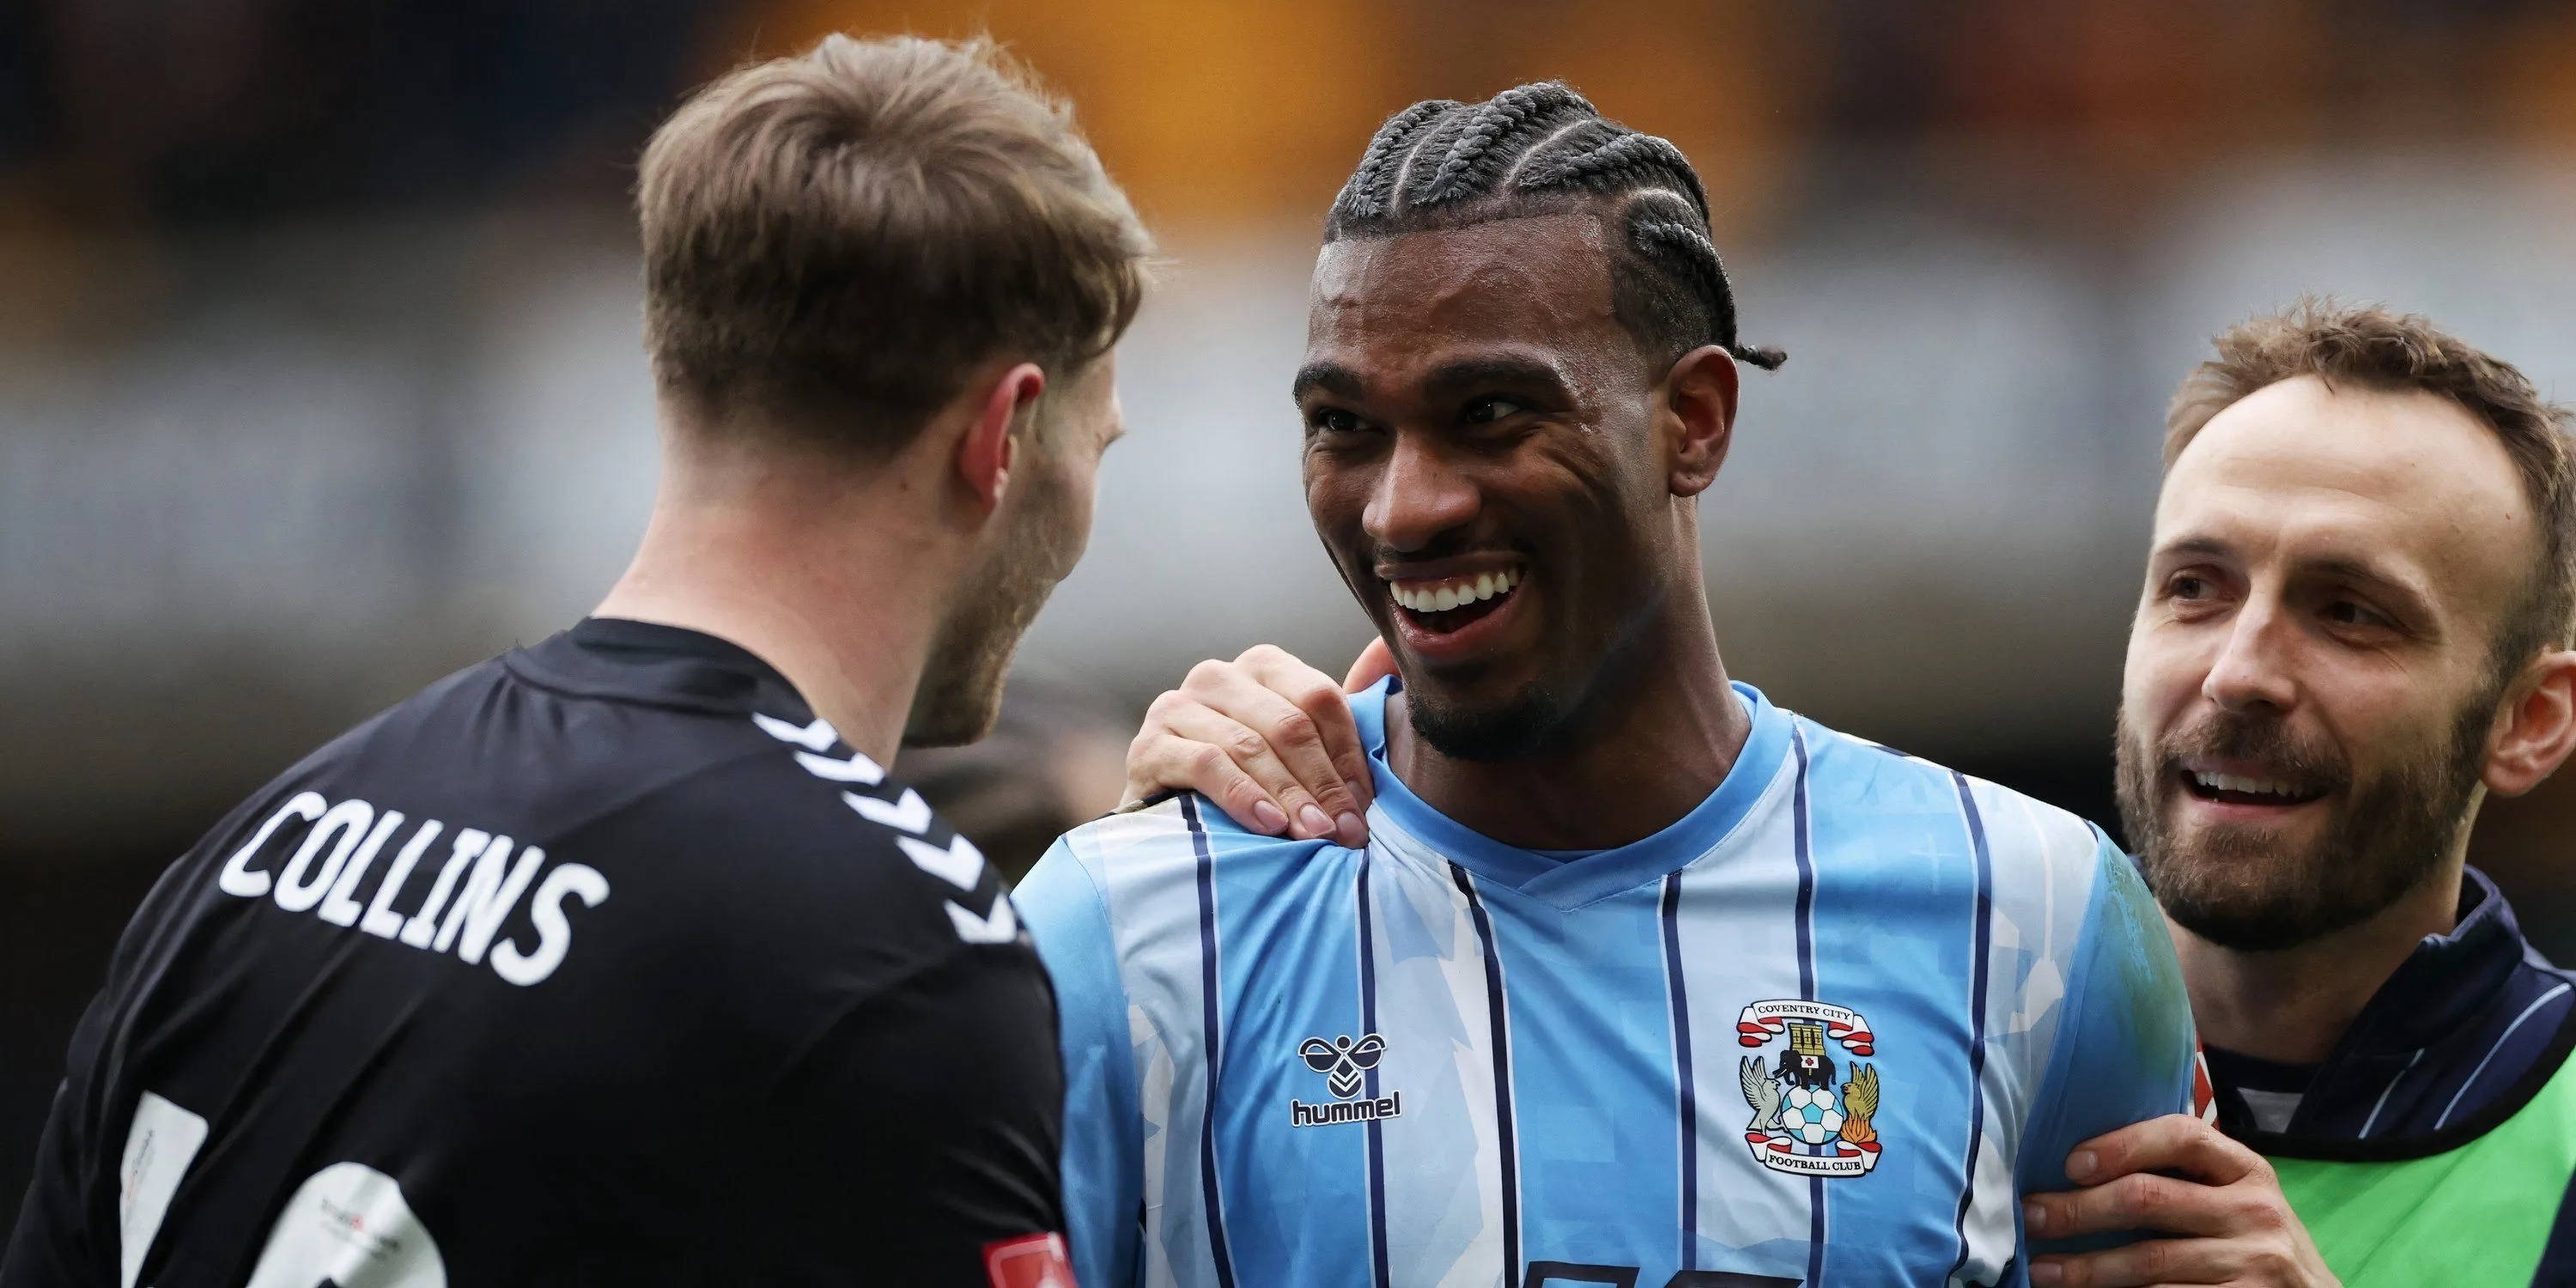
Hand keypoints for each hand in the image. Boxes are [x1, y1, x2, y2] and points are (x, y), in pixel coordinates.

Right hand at [1121, 642, 1392, 847]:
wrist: (1168, 816)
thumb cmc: (1246, 780)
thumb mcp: (1295, 749)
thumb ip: (1339, 721)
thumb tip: (1387, 660)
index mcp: (1263, 666)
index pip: (1320, 699)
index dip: (1348, 754)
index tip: (1366, 805)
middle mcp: (1218, 676)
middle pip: (1288, 724)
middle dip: (1323, 783)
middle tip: (1346, 831)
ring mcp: (1178, 706)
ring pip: (1250, 745)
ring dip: (1289, 796)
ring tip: (1315, 835)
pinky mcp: (1149, 745)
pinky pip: (1205, 764)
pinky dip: (1243, 796)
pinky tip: (1268, 826)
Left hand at [2023, 1114, 2337, 1286]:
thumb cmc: (2253, 1243)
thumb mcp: (2235, 1197)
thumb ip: (2182, 1175)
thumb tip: (2078, 1165)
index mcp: (2247, 1170)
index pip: (2181, 1135)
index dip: (2120, 1145)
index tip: (2070, 1164)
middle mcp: (2255, 1212)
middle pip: (2149, 1200)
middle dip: (2079, 1210)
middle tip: (2032, 1217)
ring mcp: (2254, 1265)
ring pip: (2149, 1261)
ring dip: (2085, 1268)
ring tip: (2041, 1270)